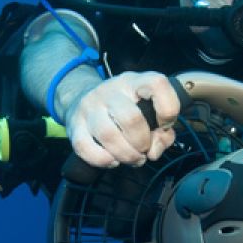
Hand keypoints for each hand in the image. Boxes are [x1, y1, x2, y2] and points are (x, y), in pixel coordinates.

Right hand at [65, 71, 179, 167]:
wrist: (81, 98)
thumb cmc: (123, 109)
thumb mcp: (147, 111)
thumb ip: (162, 132)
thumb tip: (154, 151)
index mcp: (133, 82)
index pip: (156, 84)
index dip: (168, 108)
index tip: (165, 125)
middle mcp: (110, 90)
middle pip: (131, 118)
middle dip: (143, 142)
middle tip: (144, 150)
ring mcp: (89, 107)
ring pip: (109, 135)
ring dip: (126, 155)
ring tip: (133, 159)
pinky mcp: (74, 125)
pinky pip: (86, 148)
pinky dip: (103, 161)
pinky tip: (113, 161)